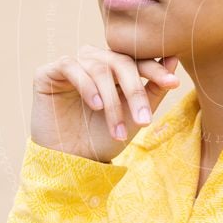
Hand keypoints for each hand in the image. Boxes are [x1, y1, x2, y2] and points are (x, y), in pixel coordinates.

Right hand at [30, 44, 179, 161]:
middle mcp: (94, 61)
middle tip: (143, 120)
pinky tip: (95, 106)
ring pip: (99, 68)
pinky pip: (70, 66)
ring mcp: (72, 65)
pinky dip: (86, 85)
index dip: (156, 69)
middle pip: (121, 62)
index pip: (137, 60)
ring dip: (111, 101)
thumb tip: (174, 60)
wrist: (71, 161)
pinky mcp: (48, 71)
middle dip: (135, 92)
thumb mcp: (134, 116)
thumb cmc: (103, 139)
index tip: (173, 83)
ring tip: (116, 128)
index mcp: (115, 68)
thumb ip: (153, 90)